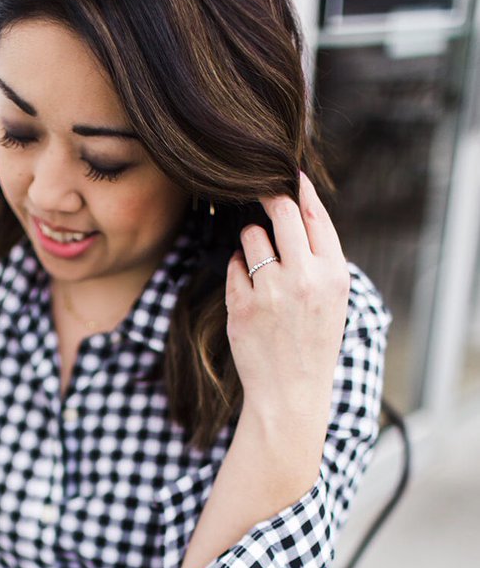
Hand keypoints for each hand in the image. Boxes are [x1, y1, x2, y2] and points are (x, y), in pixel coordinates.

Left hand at [225, 171, 350, 427]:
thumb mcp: (331, 299)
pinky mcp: (243, 306)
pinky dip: (238, 270)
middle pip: (281, 211)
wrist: (291, 394)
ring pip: (251, 236)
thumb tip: (296, 209)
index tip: (286, 173)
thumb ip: (319, 259)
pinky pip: (234, 265)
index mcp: (333, 274)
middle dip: (268, 197)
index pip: (315, 214)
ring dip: (251, 240)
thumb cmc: (311, 343)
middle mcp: (305, 278)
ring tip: (259, 263)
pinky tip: (249, 290)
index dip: (298, 188)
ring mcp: (272, 291)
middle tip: (257, 193)